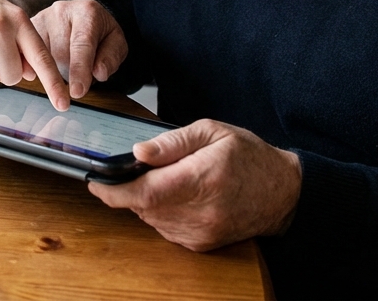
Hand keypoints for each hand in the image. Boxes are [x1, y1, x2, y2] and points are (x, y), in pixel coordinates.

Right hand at [31, 0, 127, 98]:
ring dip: (54, 70)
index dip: (80, 70)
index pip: (82, 44)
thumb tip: (99, 72)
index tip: (77, 92)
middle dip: (69, 73)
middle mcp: (61, 10)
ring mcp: (41, 17)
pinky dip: (37, 67)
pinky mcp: (27, 27)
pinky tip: (46, 66)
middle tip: (79, 76)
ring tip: (65, 64)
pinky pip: (28, 55)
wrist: (83, 17)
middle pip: (60, 54)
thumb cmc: (100, 33)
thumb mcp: (116, 43)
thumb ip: (112, 57)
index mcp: (87, 12)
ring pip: (42, 57)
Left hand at [88, 119, 301, 251]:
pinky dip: (161, 212)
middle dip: (130, 188)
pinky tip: (178, 196)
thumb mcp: (212, 132)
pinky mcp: (201, 244)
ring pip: (151, 218)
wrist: (283, 193)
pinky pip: (165, 228)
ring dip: (146, 200)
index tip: (94, 180)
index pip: (144, 192)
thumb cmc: (249, 157)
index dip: (112, 189)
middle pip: (143, 206)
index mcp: (202, 179)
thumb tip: (137, 152)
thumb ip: (172, 142)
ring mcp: (200, 232)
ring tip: (169, 179)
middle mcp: (200, 211)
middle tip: (134, 169)